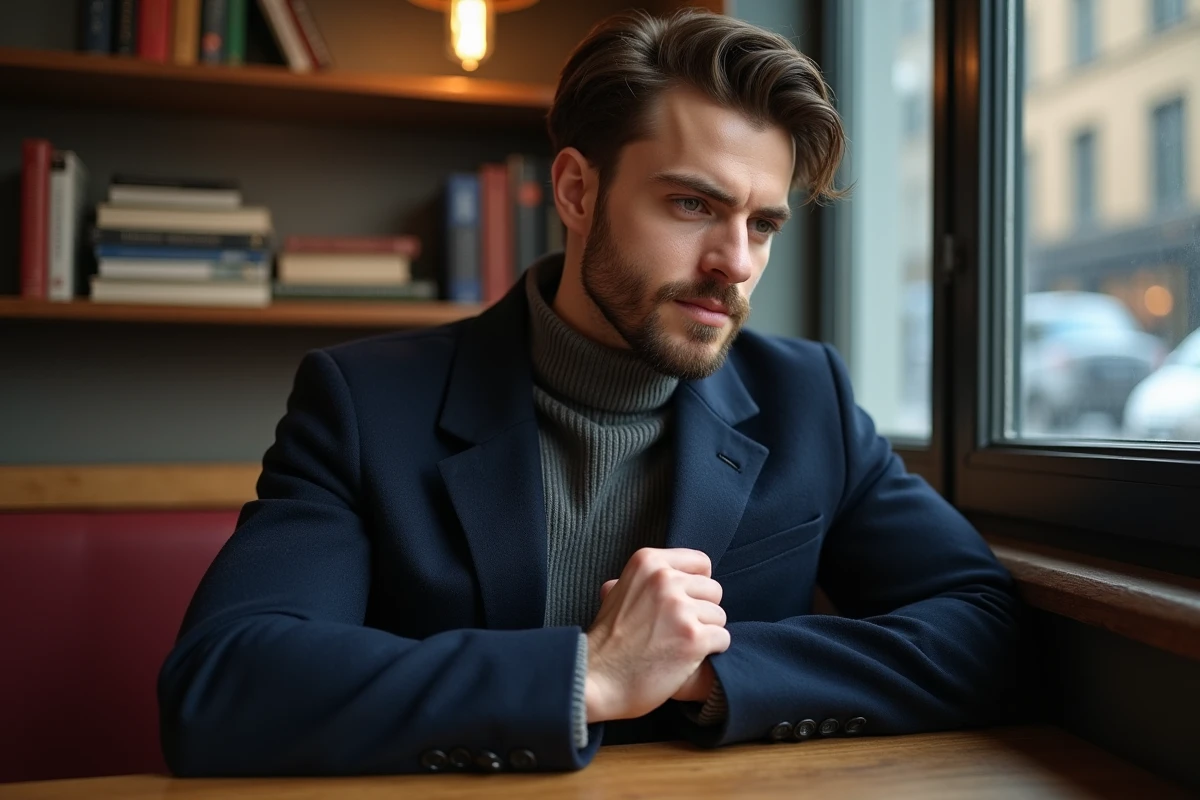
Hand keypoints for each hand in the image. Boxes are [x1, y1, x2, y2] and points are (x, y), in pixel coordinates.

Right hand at [585, 548, 728, 722]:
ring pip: (720, 616)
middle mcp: (665, 579)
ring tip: (678, 645)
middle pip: (714, 590)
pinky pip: (723, 639)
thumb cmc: (607, 641)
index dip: (696, 586)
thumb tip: (667, 572)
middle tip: (676, 630)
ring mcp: (680, 609)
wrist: (594, 679)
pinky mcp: (693, 638)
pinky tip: (686, 659)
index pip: (701, 563)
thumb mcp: (619, 592)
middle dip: (701, 612)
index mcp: (648, 562)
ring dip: (705, 633)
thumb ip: (647, 579)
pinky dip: (710, 652)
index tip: (682, 603)